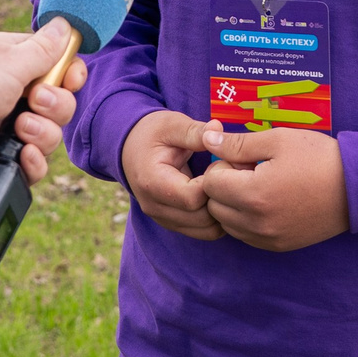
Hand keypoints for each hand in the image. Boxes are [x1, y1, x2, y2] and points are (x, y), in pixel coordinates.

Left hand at [0, 19, 86, 181]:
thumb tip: (67, 23)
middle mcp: (14, 92)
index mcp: (17, 62)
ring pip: (49, 137)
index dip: (70, 76)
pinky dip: (33, 164)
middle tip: (33, 102)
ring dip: (44, 135)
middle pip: (60, 105)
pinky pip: (30, 165)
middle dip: (56, 107)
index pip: (60, 68)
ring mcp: (4, 125)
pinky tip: (23, 156)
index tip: (68, 80)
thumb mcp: (9, 61)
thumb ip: (45, 50)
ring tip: (20, 129)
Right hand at [121, 110, 223, 240]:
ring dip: (221, 211)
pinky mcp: (172, 223)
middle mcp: (155, 207)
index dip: (214, 184)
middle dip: (221, 199)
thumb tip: (218, 129)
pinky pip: (202, 231)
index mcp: (153, 182)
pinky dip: (215, 218)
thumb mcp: (172, 125)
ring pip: (205, 231)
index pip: (193, 198)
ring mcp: (162, 219)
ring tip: (222, 185)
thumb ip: (195, 131)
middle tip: (227, 176)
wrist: (130, 147)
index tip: (220, 164)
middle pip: (201, 219)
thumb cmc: (152, 133)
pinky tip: (216, 195)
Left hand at [196, 126, 349, 251]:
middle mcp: (256, 223)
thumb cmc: (318, 157)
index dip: (222, 164)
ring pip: (227, 224)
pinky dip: (246, 220)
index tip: (243, 157)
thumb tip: (206, 140)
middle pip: (214, 206)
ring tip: (260, 186)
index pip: (210, 183)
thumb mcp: (277, 139)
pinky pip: (245, 236)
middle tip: (250, 170)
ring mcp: (267, 239)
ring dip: (232, 205)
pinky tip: (268, 202)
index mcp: (254, 194)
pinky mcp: (278, 246)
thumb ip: (237, 143)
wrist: (356, 187)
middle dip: (224, 186)